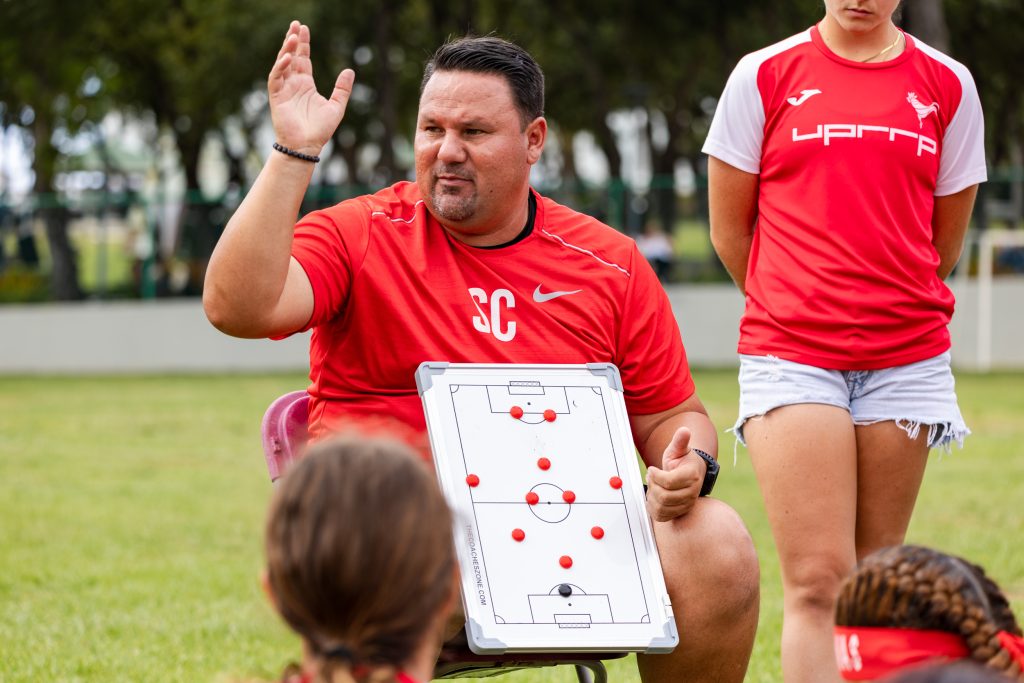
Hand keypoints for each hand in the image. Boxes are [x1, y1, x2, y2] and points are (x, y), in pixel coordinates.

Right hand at [268, 21, 354, 155]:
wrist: (307, 145)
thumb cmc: (320, 130)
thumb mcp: (336, 106)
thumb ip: (342, 89)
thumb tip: (350, 70)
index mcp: (306, 84)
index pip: (303, 59)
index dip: (303, 44)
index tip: (304, 28)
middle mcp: (293, 84)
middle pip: (291, 56)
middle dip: (292, 40)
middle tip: (295, 24)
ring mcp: (283, 89)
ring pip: (282, 64)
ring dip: (286, 50)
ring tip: (293, 36)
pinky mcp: (276, 97)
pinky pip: (276, 78)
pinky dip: (280, 67)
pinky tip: (288, 58)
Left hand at [645, 427, 706, 521]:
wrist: (691, 475)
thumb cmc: (683, 461)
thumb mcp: (679, 449)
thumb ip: (680, 441)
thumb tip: (684, 430)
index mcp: (692, 475)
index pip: (669, 481)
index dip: (655, 475)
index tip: (651, 469)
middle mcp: (692, 492)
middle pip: (664, 496)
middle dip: (652, 486)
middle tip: (651, 477)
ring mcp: (686, 504)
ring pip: (661, 507)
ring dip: (651, 496)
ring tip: (653, 486)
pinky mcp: (679, 513)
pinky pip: (661, 516)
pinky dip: (653, 507)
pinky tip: (654, 496)